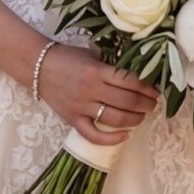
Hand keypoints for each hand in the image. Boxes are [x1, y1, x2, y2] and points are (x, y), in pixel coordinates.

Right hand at [38, 44, 160, 146]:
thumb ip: (112, 64)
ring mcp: (81, 106)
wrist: (39, 66)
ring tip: (142, 116)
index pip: (130, 81)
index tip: (155, 90)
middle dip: (145, 104)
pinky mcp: (72, 119)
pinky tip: (124, 136)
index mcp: (97, 71)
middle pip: (127, 101)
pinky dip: (110, 139)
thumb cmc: (68, 58)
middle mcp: (91, 89)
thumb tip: (139, 71)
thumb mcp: (92, 54)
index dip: (147, 88)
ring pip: (115, 119)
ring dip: (135, 119)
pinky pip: (93, 135)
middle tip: (153, 104)